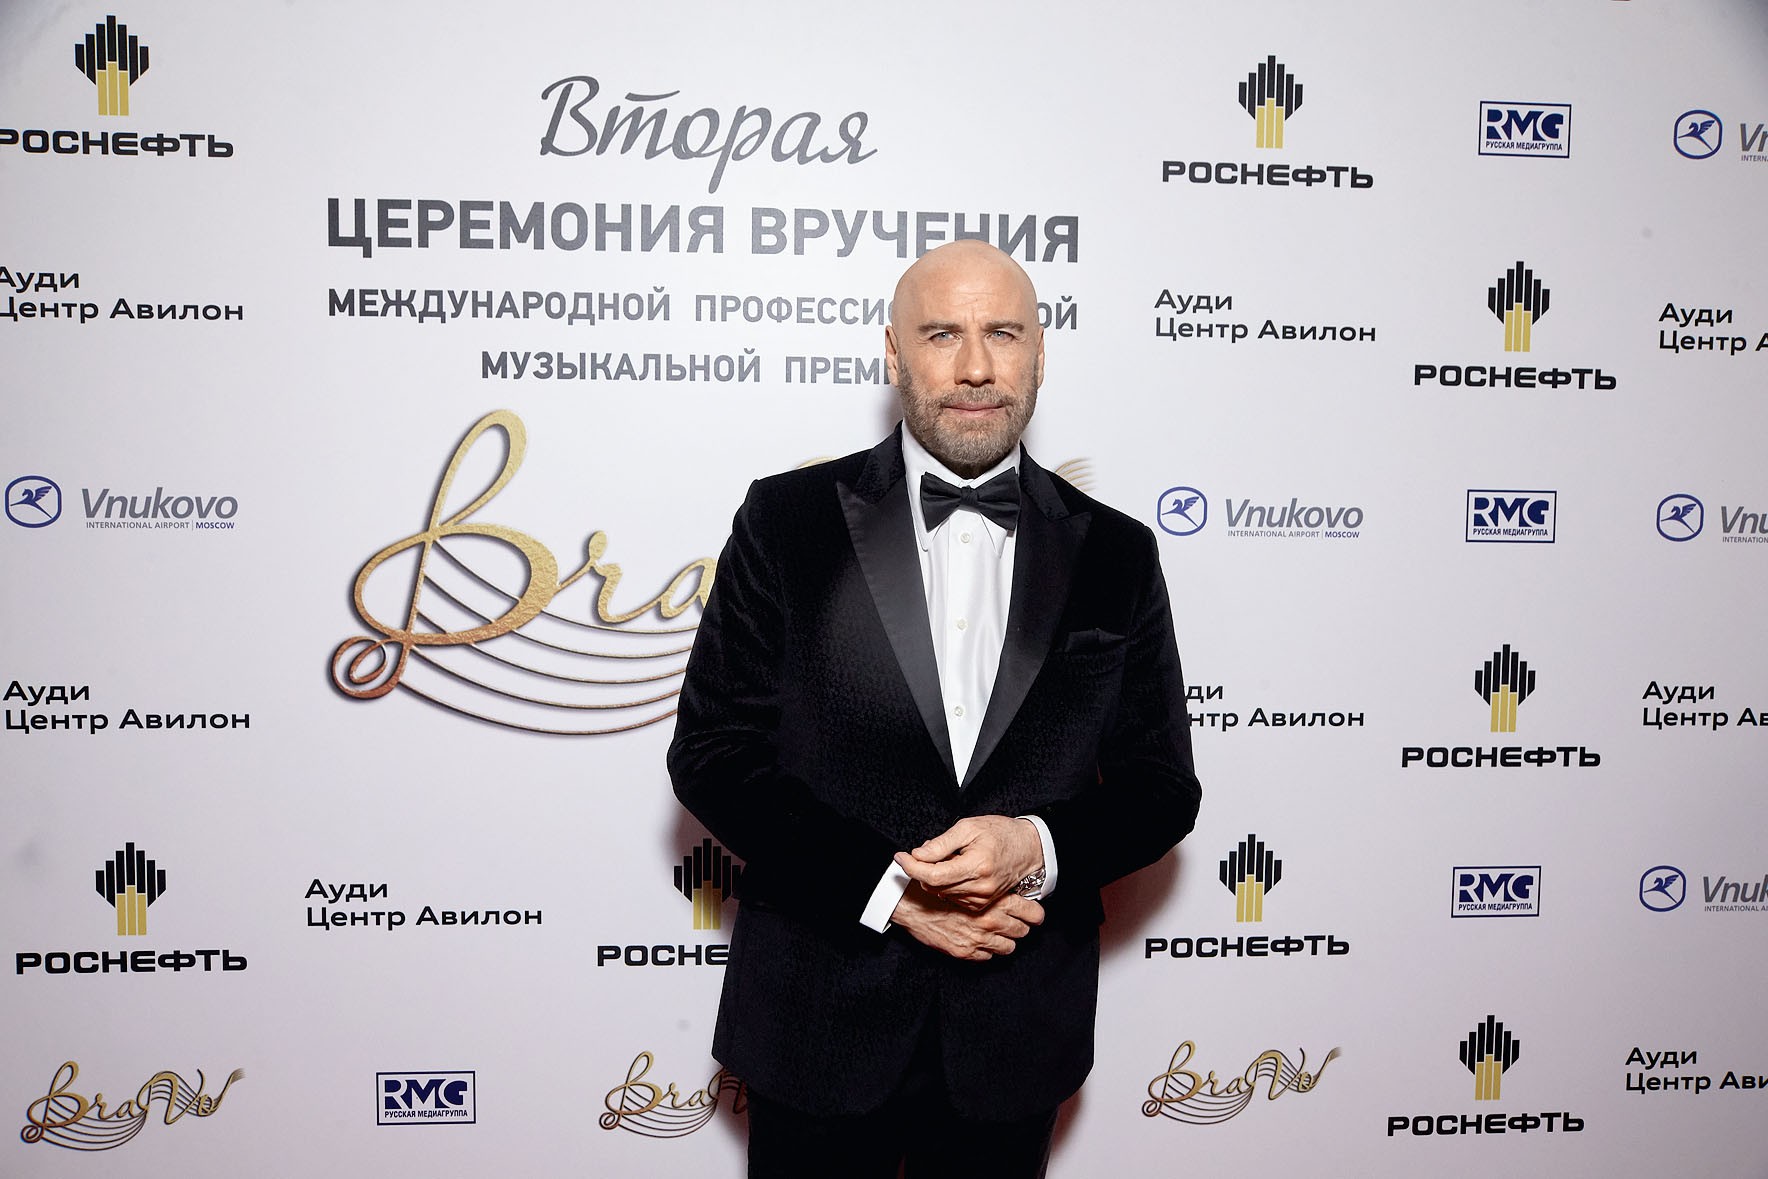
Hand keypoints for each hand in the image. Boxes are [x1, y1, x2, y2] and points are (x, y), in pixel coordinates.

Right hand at [889, 883, 1043, 961]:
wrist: (911, 905)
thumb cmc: (939, 887)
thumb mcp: (968, 877)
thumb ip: (990, 884)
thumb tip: (1008, 884)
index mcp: (995, 901)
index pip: (1032, 912)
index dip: (1034, 914)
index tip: (1033, 914)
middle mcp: (991, 922)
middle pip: (1023, 931)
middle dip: (1020, 926)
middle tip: (1014, 922)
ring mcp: (979, 940)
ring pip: (1009, 947)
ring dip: (1004, 940)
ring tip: (997, 933)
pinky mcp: (966, 952)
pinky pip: (988, 957)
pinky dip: (986, 950)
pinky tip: (979, 940)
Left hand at [893, 816, 1043, 912]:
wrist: (1028, 849)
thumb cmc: (1001, 834)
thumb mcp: (969, 827)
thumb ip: (941, 843)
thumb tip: (917, 854)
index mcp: (977, 866)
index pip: (933, 875)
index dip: (911, 866)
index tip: (900, 856)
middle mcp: (980, 888)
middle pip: (934, 886)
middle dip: (922, 869)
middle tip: (926, 851)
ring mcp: (981, 899)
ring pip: (941, 893)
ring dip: (935, 877)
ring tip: (947, 858)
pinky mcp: (981, 904)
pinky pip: (952, 897)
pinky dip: (946, 884)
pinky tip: (955, 870)